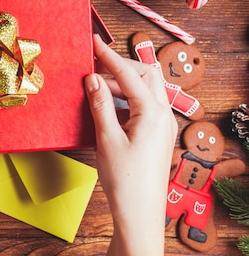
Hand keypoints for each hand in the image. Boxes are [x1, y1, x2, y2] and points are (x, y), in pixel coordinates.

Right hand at [84, 35, 177, 255]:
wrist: (140, 212)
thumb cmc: (124, 179)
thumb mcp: (107, 139)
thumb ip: (100, 105)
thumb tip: (93, 78)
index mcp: (151, 113)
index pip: (129, 74)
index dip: (108, 56)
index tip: (93, 43)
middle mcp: (162, 115)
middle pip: (145, 76)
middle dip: (119, 67)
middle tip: (93, 67)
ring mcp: (162, 125)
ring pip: (145, 90)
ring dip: (121, 84)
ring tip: (95, 88)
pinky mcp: (156, 134)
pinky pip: (143, 106)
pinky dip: (125, 99)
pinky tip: (106, 106)